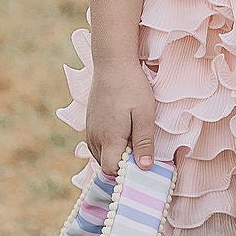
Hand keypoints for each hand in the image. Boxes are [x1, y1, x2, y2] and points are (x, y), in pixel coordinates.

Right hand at [84, 51, 156, 175]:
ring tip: (134, 140)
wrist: (112, 63)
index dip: (127, 173)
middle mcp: (94, 138)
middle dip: (122, 165)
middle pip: (105, 166)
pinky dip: (109, 145)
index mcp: (109, 139)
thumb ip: (144, 142)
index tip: (143, 165)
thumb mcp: (145, 114)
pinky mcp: (90, 122)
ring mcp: (89, 130)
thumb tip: (145, 168)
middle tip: (142, 151)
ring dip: (116, 155)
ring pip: (100, 155)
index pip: (112, 171)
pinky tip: (124, 132)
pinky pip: (97, 144)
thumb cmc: (132, 87)